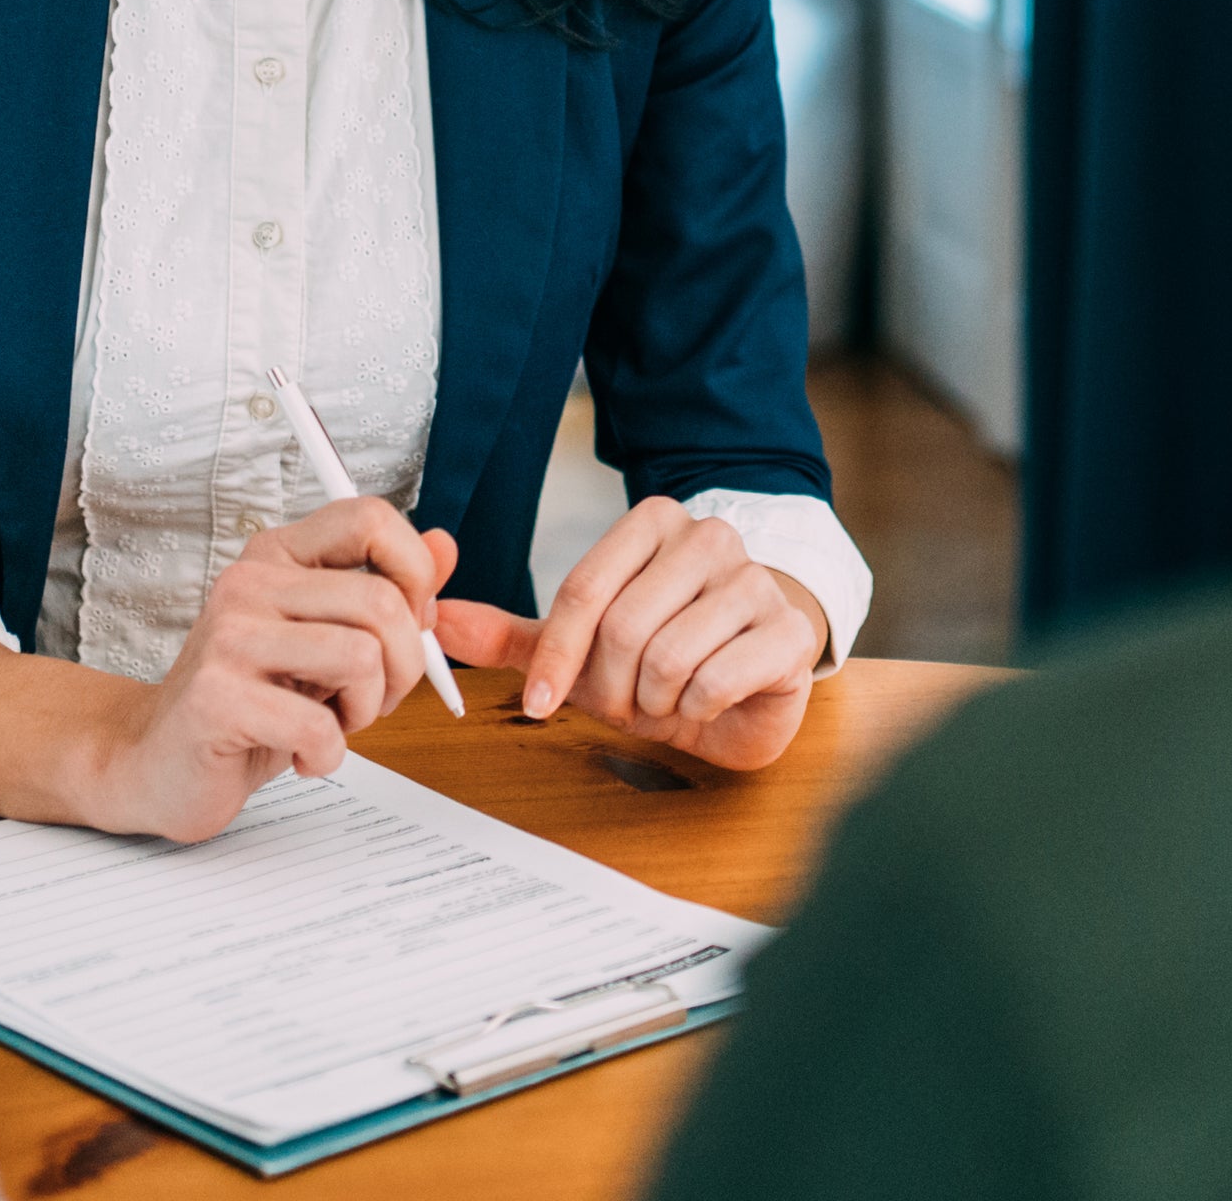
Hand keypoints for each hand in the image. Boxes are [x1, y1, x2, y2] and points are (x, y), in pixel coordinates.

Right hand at [73, 502, 456, 841]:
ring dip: (367, 711)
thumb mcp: (324, 639)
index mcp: (278, 555)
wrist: (156, 762)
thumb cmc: (249, 702)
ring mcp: (228, 637)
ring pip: (363, 657)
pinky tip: (301, 756)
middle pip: (383, 600)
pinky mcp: (216, 698)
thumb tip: (444, 545)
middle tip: (372, 700)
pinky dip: (328, 755)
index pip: (370, 518)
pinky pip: (320, 725)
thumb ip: (385, 591)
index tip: (410, 623)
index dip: (414, 573)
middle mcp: (249, 582)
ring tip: (333, 725)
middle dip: (404, 667)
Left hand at [437, 497, 823, 771]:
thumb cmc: (661, 659)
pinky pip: (715, 680)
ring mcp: (756, 580)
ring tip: (670, 697)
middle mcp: (709, 536)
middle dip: (612, 687)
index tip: (537, 704)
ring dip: (656, 701)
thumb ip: (513, 634)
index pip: (583, 590)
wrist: (748, 690)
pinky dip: (698, 709)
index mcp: (654, 522)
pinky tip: (710, 701)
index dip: (556, 659)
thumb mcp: (582, 648)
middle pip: (623, 627)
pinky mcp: (789, 631)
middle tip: (629, 699)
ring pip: (668, 657)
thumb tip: (441, 619)